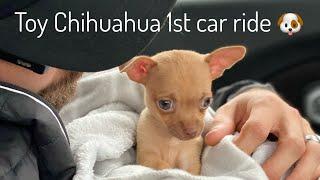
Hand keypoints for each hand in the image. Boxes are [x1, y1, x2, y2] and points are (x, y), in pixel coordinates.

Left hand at [205, 88, 319, 179]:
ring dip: (298, 175)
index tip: (232, 161)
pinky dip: (310, 174)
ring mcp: (305, 129)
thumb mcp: (229, 111)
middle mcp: (290, 116)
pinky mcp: (313, 141)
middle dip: (275, 167)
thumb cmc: (246, 109)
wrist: (265, 102)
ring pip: (313, 153)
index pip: (257, 128)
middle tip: (257, 179)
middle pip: (292, 143)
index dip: (244, 147)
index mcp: (266, 106)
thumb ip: (221, 124)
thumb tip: (212, 140)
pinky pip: (319, 160)